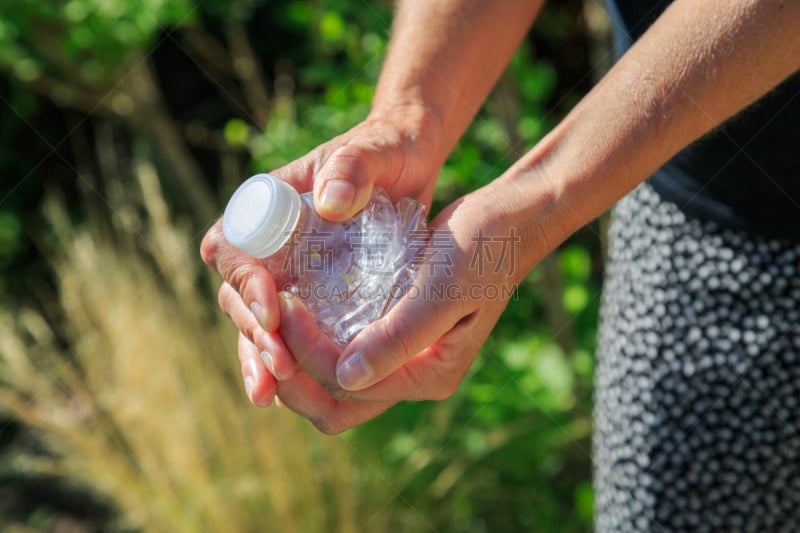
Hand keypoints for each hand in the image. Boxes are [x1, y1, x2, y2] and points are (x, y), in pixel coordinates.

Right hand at [201, 107, 443, 404]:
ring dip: (260, 359)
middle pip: (239, 296)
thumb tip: (329, 203)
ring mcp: (287, 272)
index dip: (245, 281)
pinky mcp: (312, 296)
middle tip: (280, 366)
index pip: (234, 247)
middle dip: (255, 333)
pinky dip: (284, 363)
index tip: (273, 308)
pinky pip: (288, 334)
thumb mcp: (373, 152)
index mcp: (265, 205)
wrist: (409, 162)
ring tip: (270, 394)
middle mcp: (267, 243)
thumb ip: (352, 167)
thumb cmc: (387, 150)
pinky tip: (288, 394)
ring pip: (257, 323)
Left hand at [269, 181, 546, 432]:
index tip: (287, 304)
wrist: (503, 223)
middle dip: (293, 375)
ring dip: (298, 360)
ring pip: (333, 384)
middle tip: (268, 323)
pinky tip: (296, 306)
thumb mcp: (442, 288)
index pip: (349, 387)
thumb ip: (400, 336)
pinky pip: (342, 352)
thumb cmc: (480, 249)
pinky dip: (314, 340)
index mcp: (429, 374)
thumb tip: (347, 378)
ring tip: (274, 317)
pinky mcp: (392, 334)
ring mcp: (401, 358)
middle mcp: (412, 375)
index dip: (308, 356)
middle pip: (334, 403)